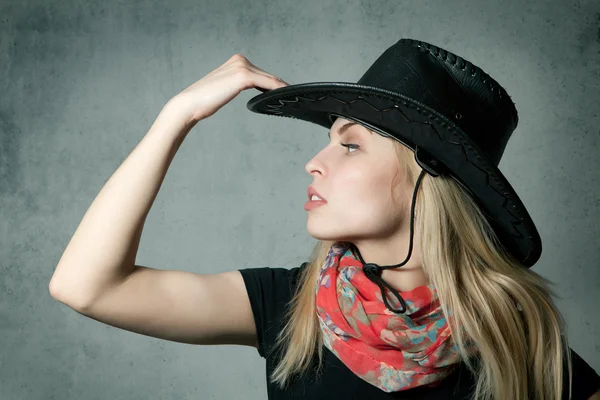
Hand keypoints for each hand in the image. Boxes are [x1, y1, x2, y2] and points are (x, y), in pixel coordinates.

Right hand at [167, 54, 288, 123]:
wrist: (190, 104)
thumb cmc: (205, 101)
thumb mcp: (226, 89)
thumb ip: (239, 85)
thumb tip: (255, 91)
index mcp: (237, 61)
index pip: (262, 74)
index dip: (275, 85)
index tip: (287, 95)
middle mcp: (240, 60)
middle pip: (268, 77)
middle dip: (280, 88)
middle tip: (294, 99)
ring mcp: (242, 67)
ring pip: (271, 80)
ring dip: (282, 90)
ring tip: (293, 100)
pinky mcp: (243, 76)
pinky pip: (268, 83)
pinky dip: (278, 90)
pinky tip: (285, 97)